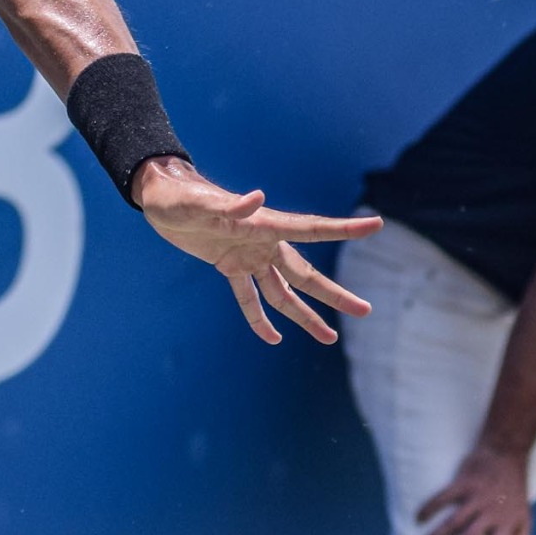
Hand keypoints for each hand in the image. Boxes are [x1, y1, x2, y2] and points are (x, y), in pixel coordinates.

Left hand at [131, 156, 380, 344]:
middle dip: (333, 295)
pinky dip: (259, 318)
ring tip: (329, 337)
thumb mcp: (201, 203)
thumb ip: (230, 205)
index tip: (376, 225)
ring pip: (283, 292)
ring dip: (304, 315)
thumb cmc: (180, 196)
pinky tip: (273, 338)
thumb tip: (258, 197)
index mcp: (264, 224)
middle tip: (365, 311)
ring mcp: (248, 256)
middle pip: (305, 274)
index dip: (343, 229)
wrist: (159, 198)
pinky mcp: (229, 265)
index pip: (312, 229)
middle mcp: (263, 242)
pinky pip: (248, 297)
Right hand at [420, 444, 534, 534]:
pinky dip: (430, 507)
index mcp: (507, 523)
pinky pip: (443, 497)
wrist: (507, 455)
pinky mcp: (464, 483)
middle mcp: (492, 512)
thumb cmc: (515, 492)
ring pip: (455, 520)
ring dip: (439, 534)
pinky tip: (418, 517)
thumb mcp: (525, 519)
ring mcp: (477, 497)